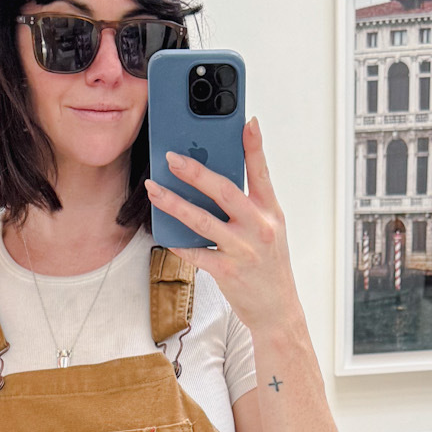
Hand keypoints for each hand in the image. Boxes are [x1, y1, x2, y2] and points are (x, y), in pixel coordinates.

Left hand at [144, 118, 300, 334]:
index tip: (247, 122)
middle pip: (224, 191)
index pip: (262, 172)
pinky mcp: (227, 272)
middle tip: (171, 157)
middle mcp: (259, 228)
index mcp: (270, 212)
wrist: (277, 309)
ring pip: (202, 221)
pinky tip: (162, 231)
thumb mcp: (270, 228)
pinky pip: (195, 253)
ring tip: (154, 189)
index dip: (254, 146)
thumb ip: (249, 203)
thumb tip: (217, 176)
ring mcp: (243, 250)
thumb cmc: (269, 265)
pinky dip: (177, 242)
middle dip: (195, 172)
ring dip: (174, 203)